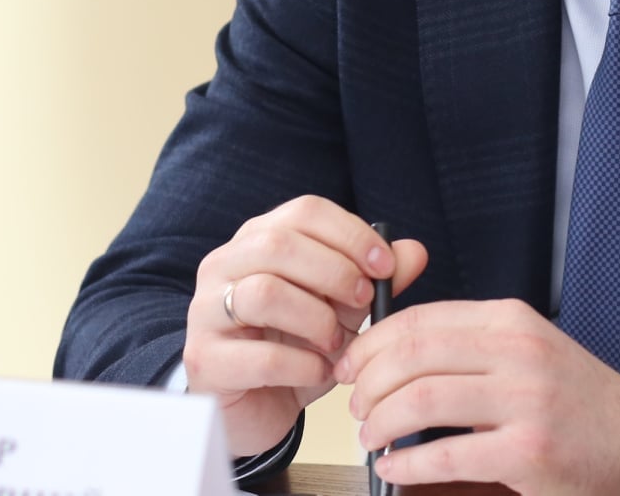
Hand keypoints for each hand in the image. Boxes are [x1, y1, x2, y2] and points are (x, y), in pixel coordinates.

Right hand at [184, 196, 427, 457]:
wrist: (257, 407)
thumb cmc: (296, 347)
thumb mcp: (342, 309)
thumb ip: (374, 279)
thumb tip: (414, 251)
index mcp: (257, 240)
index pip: (304, 212)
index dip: (350, 234)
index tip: (384, 265)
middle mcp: (224, 266)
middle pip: (279, 244)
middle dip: (335, 272)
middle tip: (364, 302)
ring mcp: (206, 312)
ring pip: (264, 293)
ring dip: (317, 319)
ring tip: (337, 342)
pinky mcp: (205, 361)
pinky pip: (261, 357)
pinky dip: (303, 366)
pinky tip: (318, 373)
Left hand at [337, 299, 619, 495]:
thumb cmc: (575, 399)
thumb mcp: (526, 349)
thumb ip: (469, 344)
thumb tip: (390, 354)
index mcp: (510, 320)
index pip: (421, 318)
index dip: (372, 342)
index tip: (350, 363)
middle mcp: (518, 351)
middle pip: (412, 355)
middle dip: (368, 383)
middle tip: (355, 406)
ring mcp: (525, 401)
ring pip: (421, 401)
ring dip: (380, 422)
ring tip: (371, 437)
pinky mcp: (529, 452)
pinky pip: (445, 455)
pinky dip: (406, 464)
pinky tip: (394, 469)